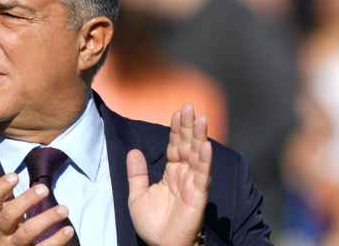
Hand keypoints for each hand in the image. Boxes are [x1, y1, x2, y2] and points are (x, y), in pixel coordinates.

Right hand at [0, 173, 75, 244]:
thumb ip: (9, 198)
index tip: (15, 176)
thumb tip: (19, 178)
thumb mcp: (4, 214)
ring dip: (47, 219)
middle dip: (27, 200)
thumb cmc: (11, 230)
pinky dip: (57, 239)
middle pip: (9, 215)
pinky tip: (68, 230)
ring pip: (27, 233)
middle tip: (44, 189)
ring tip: (64, 209)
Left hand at [127, 105, 211, 245]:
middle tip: (189, 106)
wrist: (159, 245)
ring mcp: (192, 185)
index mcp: (171, 173)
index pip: (175, 146)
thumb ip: (136, 173)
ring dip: (199, 137)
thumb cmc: (151, 224)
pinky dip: (204, 161)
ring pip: (197, 156)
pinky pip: (202, 176)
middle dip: (188, 126)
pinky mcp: (198, 197)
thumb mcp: (136, 195)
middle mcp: (184, 175)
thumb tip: (133, 151)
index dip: (176, 129)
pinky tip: (205, 146)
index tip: (177, 111)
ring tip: (201, 118)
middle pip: (187, 145)